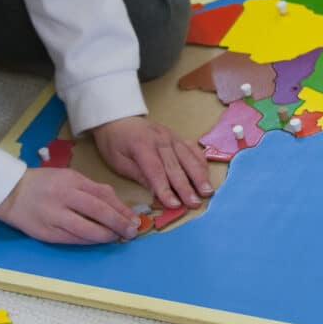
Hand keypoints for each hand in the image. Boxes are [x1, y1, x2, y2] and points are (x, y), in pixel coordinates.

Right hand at [0, 168, 139, 243]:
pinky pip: (73, 239)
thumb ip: (91, 188)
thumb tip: (117, 205)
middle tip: (131, 231)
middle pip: (98, 211)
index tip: (134, 218)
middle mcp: (63, 197)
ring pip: (86, 230)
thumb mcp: (68, 176)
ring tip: (116, 238)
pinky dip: (89, 241)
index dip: (121, 208)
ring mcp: (54, 216)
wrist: (10, 193)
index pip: (103, 194)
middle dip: (118, 223)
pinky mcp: (47, 233)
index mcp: (71, 180)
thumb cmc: (43, 183)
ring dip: (105, 236)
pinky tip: (98, 241)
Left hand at [91, 115, 213, 210]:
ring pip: (188, 157)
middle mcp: (160, 139)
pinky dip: (200, 161)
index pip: (156, 171)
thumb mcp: (118, 161)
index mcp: (142, 145)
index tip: (174, 205)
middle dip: (186, 187)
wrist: (117, 118)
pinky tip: (206, 174)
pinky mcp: (177, 136)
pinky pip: (192, 149)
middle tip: (195, 203)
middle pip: (175, 166)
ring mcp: (171, 136)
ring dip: (199, 175)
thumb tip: (156, 195)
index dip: (166, 189)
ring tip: (207, 191)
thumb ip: (139, 176)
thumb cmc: (114, 143)